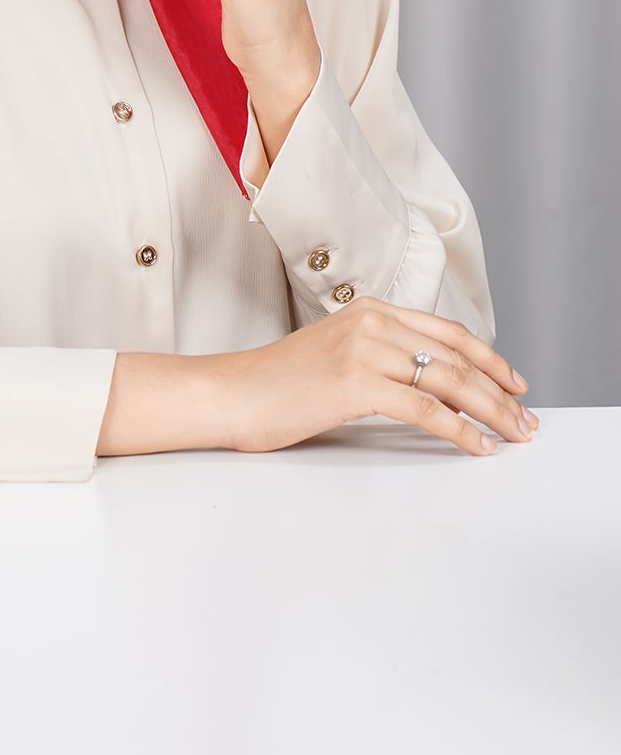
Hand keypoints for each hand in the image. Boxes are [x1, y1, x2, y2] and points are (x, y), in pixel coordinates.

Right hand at [201, 297, 538, 456]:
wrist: (229, 393)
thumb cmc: (275, 384)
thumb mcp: (334, 354)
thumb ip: (377, 356)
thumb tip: (427, 383)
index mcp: (368, 309)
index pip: (446, 332)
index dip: (489, 358)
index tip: (515, 384)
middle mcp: (371, 321)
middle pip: (455, 356)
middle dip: (499, 392)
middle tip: (526, 420)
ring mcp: (363, 349)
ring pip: (447, 380)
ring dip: (490, 412)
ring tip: (513, 435)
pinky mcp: (355, 383)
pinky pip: (425, 408)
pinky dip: (460, 430)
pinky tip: (478, 446)